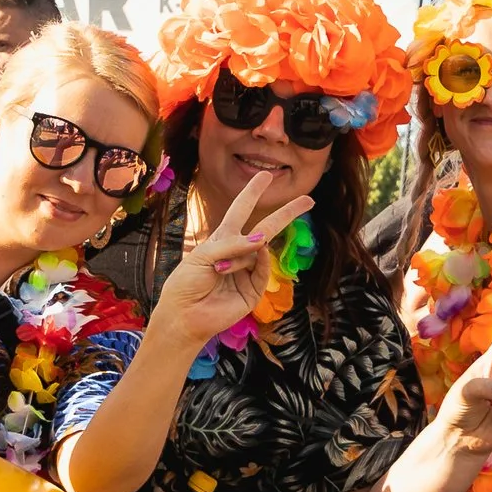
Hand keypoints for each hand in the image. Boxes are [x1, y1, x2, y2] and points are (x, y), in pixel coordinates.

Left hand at [153, 171, 283, 349]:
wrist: (184, 316)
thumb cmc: (186, 283)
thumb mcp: (202, 256)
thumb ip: (232, 244)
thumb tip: (263, 240)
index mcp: (222, 239)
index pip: (241, 210)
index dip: (252, 192)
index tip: (265, 176)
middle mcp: (239, 252)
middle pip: (267, 228)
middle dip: (286, 214)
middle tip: (308, 200)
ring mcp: (249, 271)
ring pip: (260, 251)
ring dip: (242, 256)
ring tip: (220, 271)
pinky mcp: (254, 290)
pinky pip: (263, 270)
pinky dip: (258, 263)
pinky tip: (248, 264)